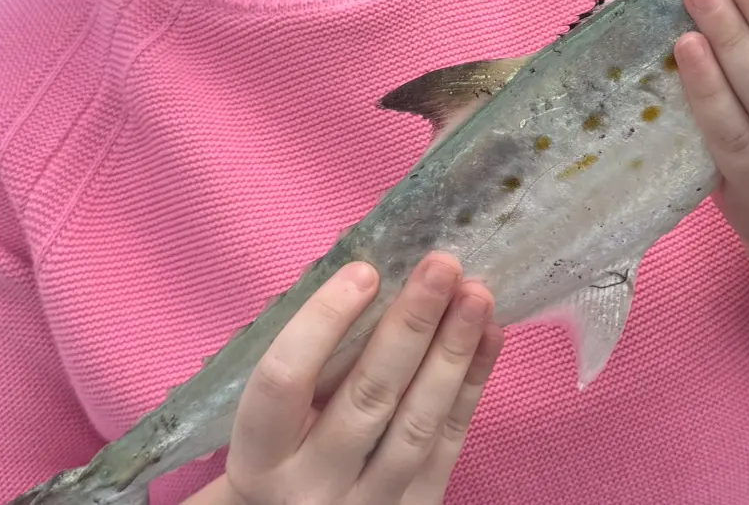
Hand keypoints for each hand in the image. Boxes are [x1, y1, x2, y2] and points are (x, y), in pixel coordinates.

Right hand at [222, 253, 503, 504]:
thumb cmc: (284, 452)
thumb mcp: (271, 420)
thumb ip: (306, 360)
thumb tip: (364, 275)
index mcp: (260, 456)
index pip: (285, 381)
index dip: (323, 322)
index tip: (364, 272)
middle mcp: (310, 488)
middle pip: (367, 397)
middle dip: (410, 324)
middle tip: (442, 266)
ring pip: (417, 424)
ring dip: (452, 352)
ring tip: (476, 294)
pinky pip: (447, 444)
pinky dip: (471, 385)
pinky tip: (488, 335)